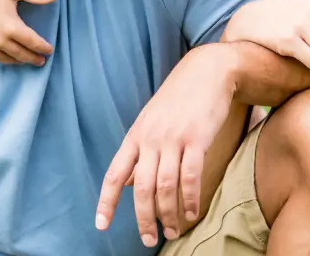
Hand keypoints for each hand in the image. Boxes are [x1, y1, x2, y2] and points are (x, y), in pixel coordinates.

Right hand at [0, 0, 56, 65]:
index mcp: (11, 27)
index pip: (32, 42)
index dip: (42, 47)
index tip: (49, 51)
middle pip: (20, 54)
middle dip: (32, 58)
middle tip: (40, 61)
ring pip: (4, 58)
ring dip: (16, 61)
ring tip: (23, 61)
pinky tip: (3, 52)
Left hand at [96, 44, 237, 245]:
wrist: (208, 71)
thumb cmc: (180, 97)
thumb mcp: (152, 120)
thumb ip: (141, 151)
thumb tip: (130, 184)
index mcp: (136, 135)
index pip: (114, 174)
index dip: (107, 202)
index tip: (101, 225)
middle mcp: (151, 138)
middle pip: (142, 189)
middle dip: (144, 219)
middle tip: (148, 239)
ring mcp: (173, 138)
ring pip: (165, 187)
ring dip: (169, 214)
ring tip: (174, 231)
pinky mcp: (197, 138)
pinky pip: (190, 177)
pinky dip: (191, 199)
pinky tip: (193, 212)